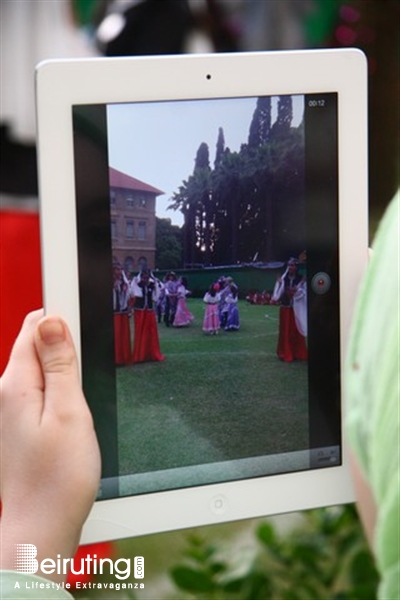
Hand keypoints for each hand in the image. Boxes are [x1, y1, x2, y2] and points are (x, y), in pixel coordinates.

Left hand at [0, 310, 100, 581]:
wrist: (42, 526)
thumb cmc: (58, 477)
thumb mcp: (70, 411)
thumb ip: (60, 364)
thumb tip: (51, 320)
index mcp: (15, 385)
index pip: (32, 328)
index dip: (58, 316)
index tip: (81, 315)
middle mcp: (5, 394)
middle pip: (34, 347)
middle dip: (63, 347)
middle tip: (86, 377)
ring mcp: (10, 411)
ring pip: (40, 370)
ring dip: (63, 372)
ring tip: (80, 402)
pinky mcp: (19, 425)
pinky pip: (40, 392)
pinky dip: (59, 392)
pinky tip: (71, 413)